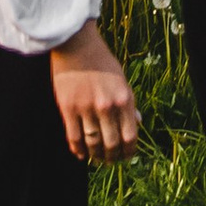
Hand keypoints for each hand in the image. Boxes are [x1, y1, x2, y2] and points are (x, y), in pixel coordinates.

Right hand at [48, 23, 139, 163]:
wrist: (76, 45)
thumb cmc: (101, 61)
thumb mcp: (122, 80)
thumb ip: (129, 103)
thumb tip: (138, 123)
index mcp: (124, 99)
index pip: (130, 136)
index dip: (129, 152)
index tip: (126, 157)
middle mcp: (107, 106)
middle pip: (112, 144)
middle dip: (112, 157)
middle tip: (110, 161)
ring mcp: (86, 108)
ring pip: (93, 144)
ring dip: (96, 156)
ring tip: (96, 159)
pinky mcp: (68, 108)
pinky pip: (74, 137)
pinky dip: (78, 150)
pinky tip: (80, 154)